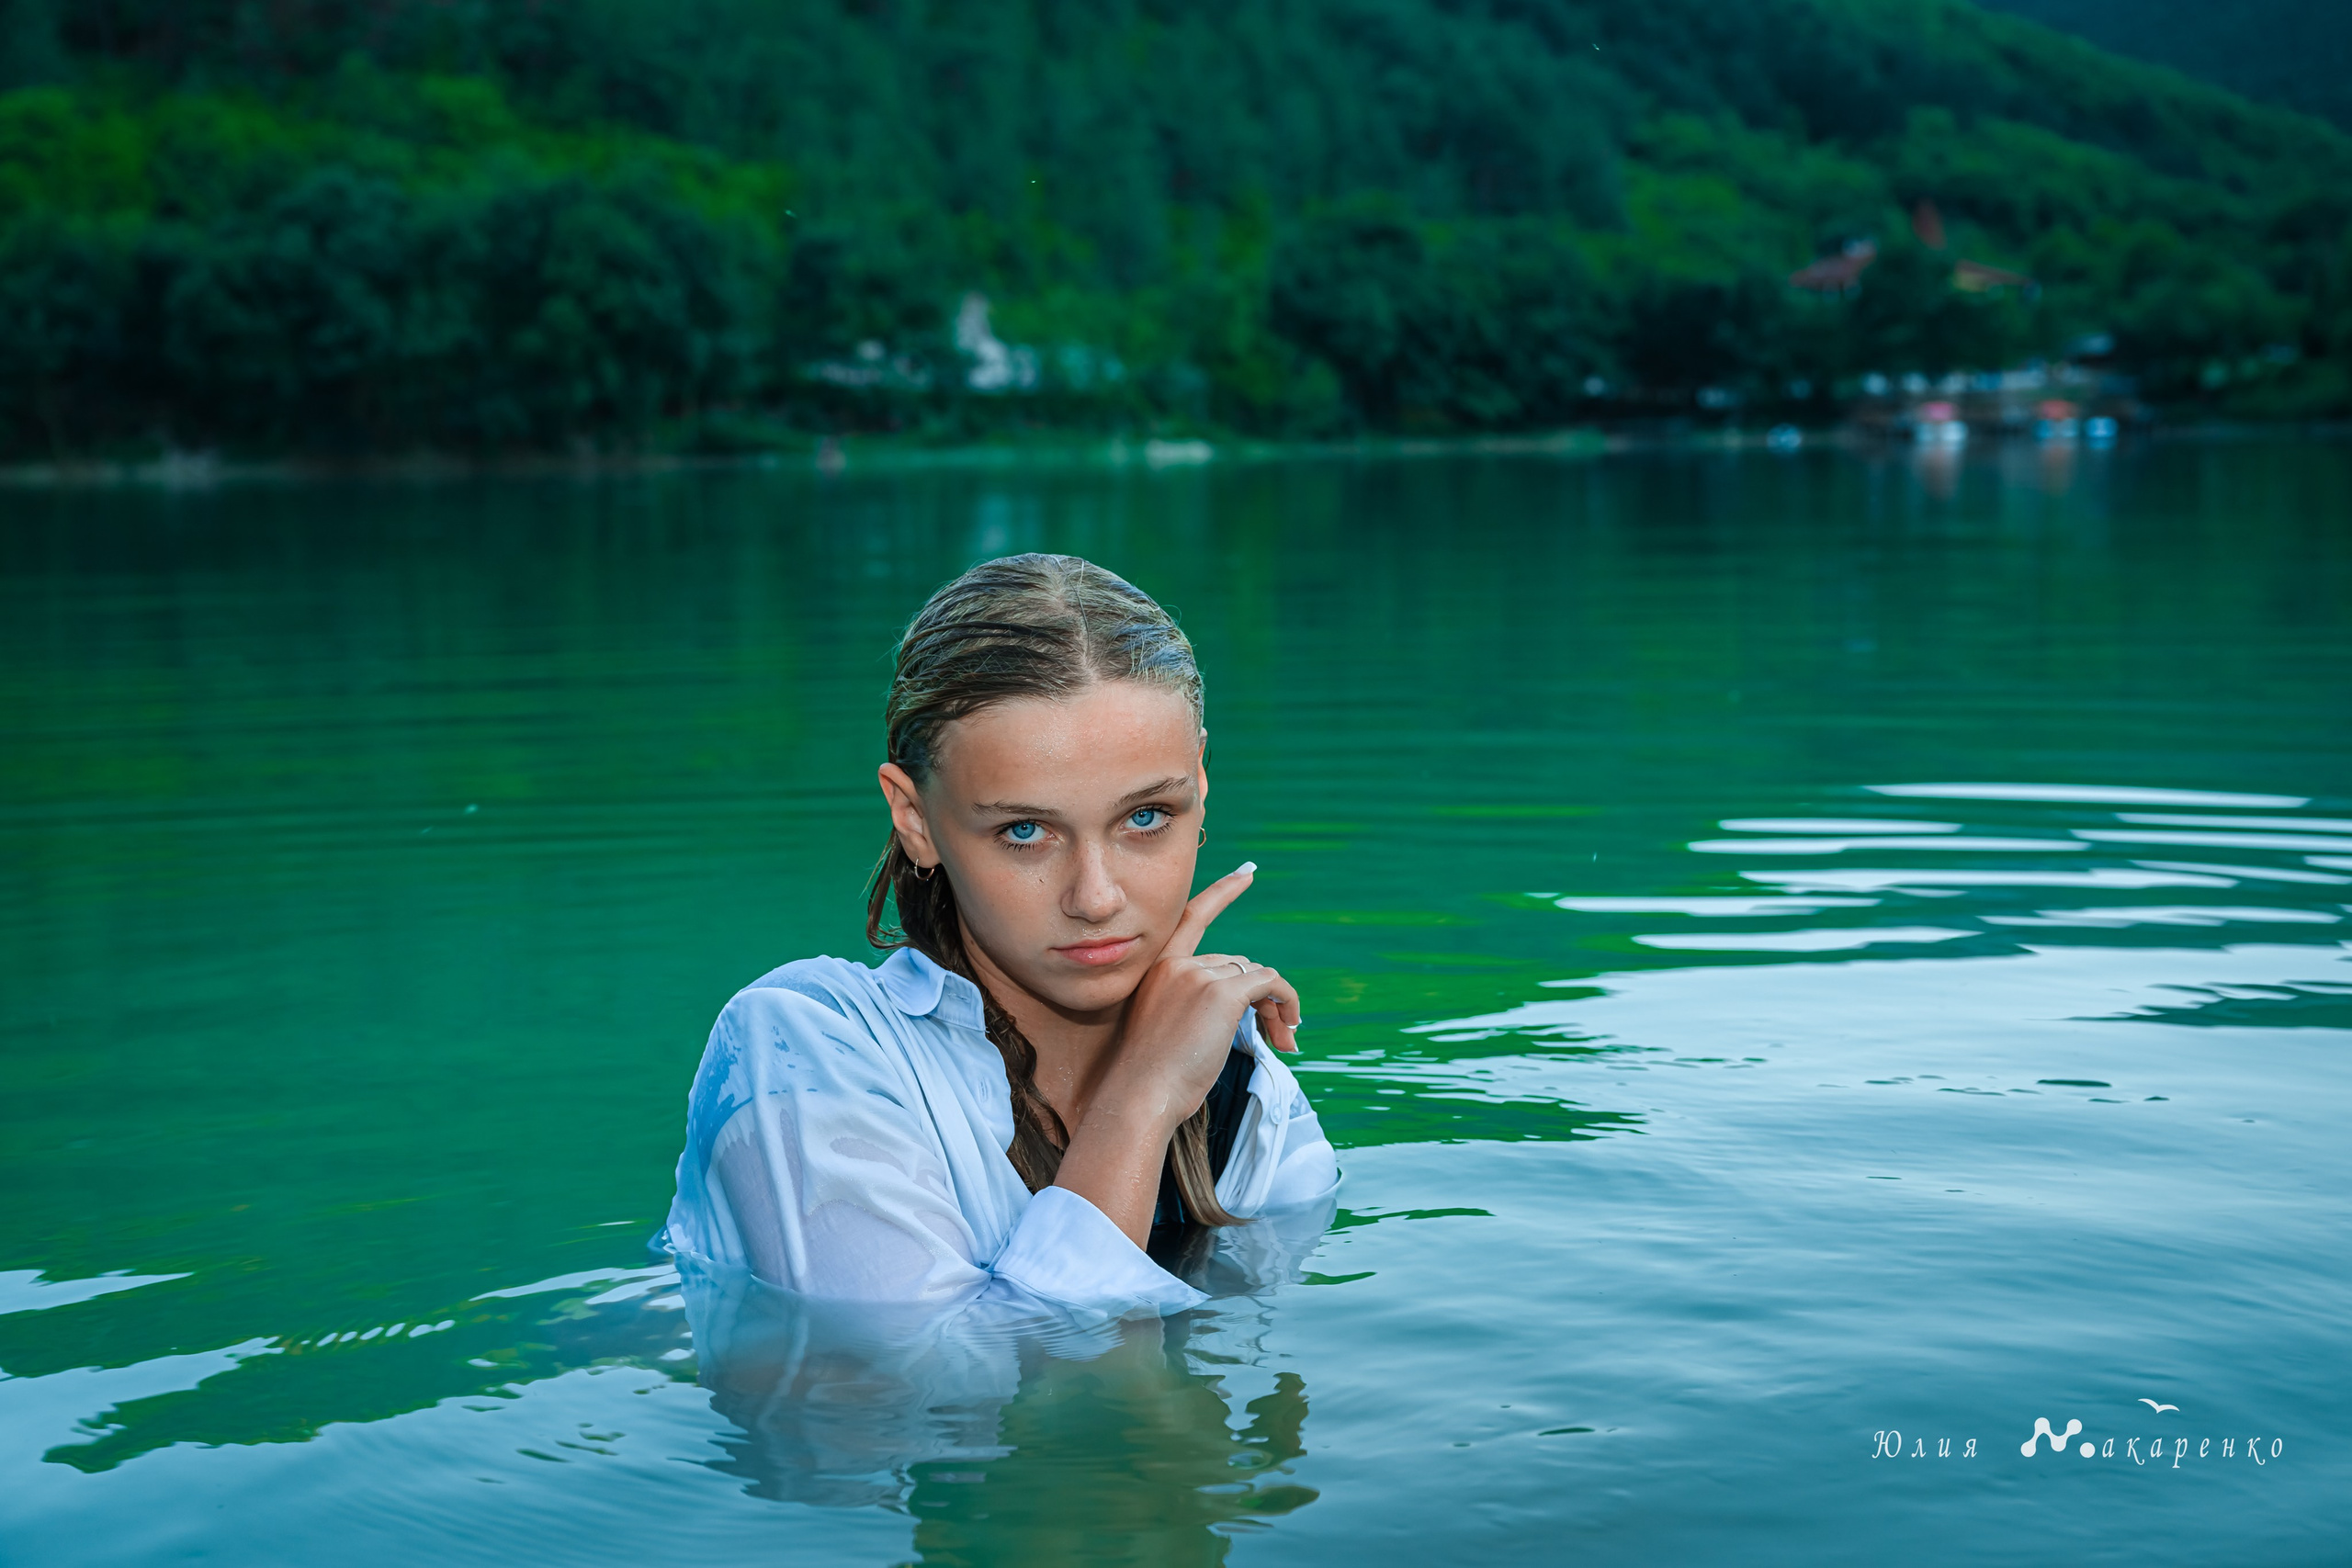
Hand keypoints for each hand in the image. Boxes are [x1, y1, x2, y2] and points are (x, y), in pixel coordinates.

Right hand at [1104, 862, 1300, 1132]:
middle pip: (1239, 963)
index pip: (1192, 917)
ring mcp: (1199, 975)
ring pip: (1257, 976)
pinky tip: (1286, 1031)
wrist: (1141, 1094)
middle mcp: (1178, 963)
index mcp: (1158, 967)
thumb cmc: (1153, 1075)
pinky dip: (1286, 1004)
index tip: (1248, 873)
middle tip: (1279, 1036)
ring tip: (1282, 1042)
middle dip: (1262, 997)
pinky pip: (1270, 985)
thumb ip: (1196, 1001)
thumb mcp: (1167, 1026)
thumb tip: (1251, 1000)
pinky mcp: (1222, 993)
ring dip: (1276, 1008)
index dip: (1222, 893)